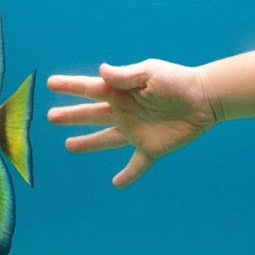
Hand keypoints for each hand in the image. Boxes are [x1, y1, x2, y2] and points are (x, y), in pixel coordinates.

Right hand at [48, 59, 218, 187]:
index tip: (51, 83)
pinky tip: (117, 183)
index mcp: (121, 92)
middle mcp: (124, 112)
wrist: (204, 98)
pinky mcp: (151, 148)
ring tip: (69, 146)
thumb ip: (125, 75)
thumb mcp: (150, 72)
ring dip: (88, 143)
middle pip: (91, 115)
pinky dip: (128, 175)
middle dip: (71, 116)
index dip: (70, 86)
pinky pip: (136, 164)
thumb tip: (101, 71)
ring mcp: (135, 131)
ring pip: (105, 140)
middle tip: (50, 117)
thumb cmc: (177, 81)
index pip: (89, 89)